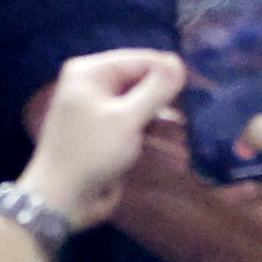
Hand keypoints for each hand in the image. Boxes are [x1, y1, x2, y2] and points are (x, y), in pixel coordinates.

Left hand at [15, 49, 186, 229]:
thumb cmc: (92, 153)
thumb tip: (179, 62)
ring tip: (191, 126)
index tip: (201, 83)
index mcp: (90, 73)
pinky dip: (153, 131)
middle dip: (167, 95)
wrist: (61, 201)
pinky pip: (135, 123)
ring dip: (164, 116)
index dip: (170, 71)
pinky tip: (176, 142)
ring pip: (140, 103)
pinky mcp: (106, 133)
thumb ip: (156, 89)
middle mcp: (93, 86)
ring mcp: (99, 110)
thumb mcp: (126, 119)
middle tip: (199, 105)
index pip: (140, 60)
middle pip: (140, 80)